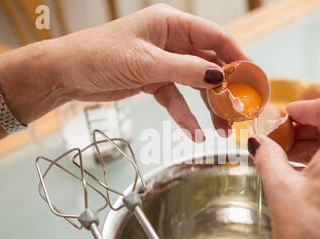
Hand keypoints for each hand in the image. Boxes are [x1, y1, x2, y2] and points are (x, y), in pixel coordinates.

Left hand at [51, 4, 247, 139]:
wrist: (66, 73)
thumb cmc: (99, 55)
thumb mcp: (146, 63)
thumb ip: (185, 70)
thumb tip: (219, 76)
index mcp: (171, 24)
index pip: (215, 38)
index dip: (237, 58)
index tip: (253, 79)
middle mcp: (171, 41)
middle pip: (208, 64)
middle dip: (225, 88)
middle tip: (240, 111)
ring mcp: (163, 62)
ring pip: (194, 84)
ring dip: (207, 106)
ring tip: (221, 129)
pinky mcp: (153, 81)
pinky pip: (176, 98)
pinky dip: (184, 115)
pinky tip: (194, 132)